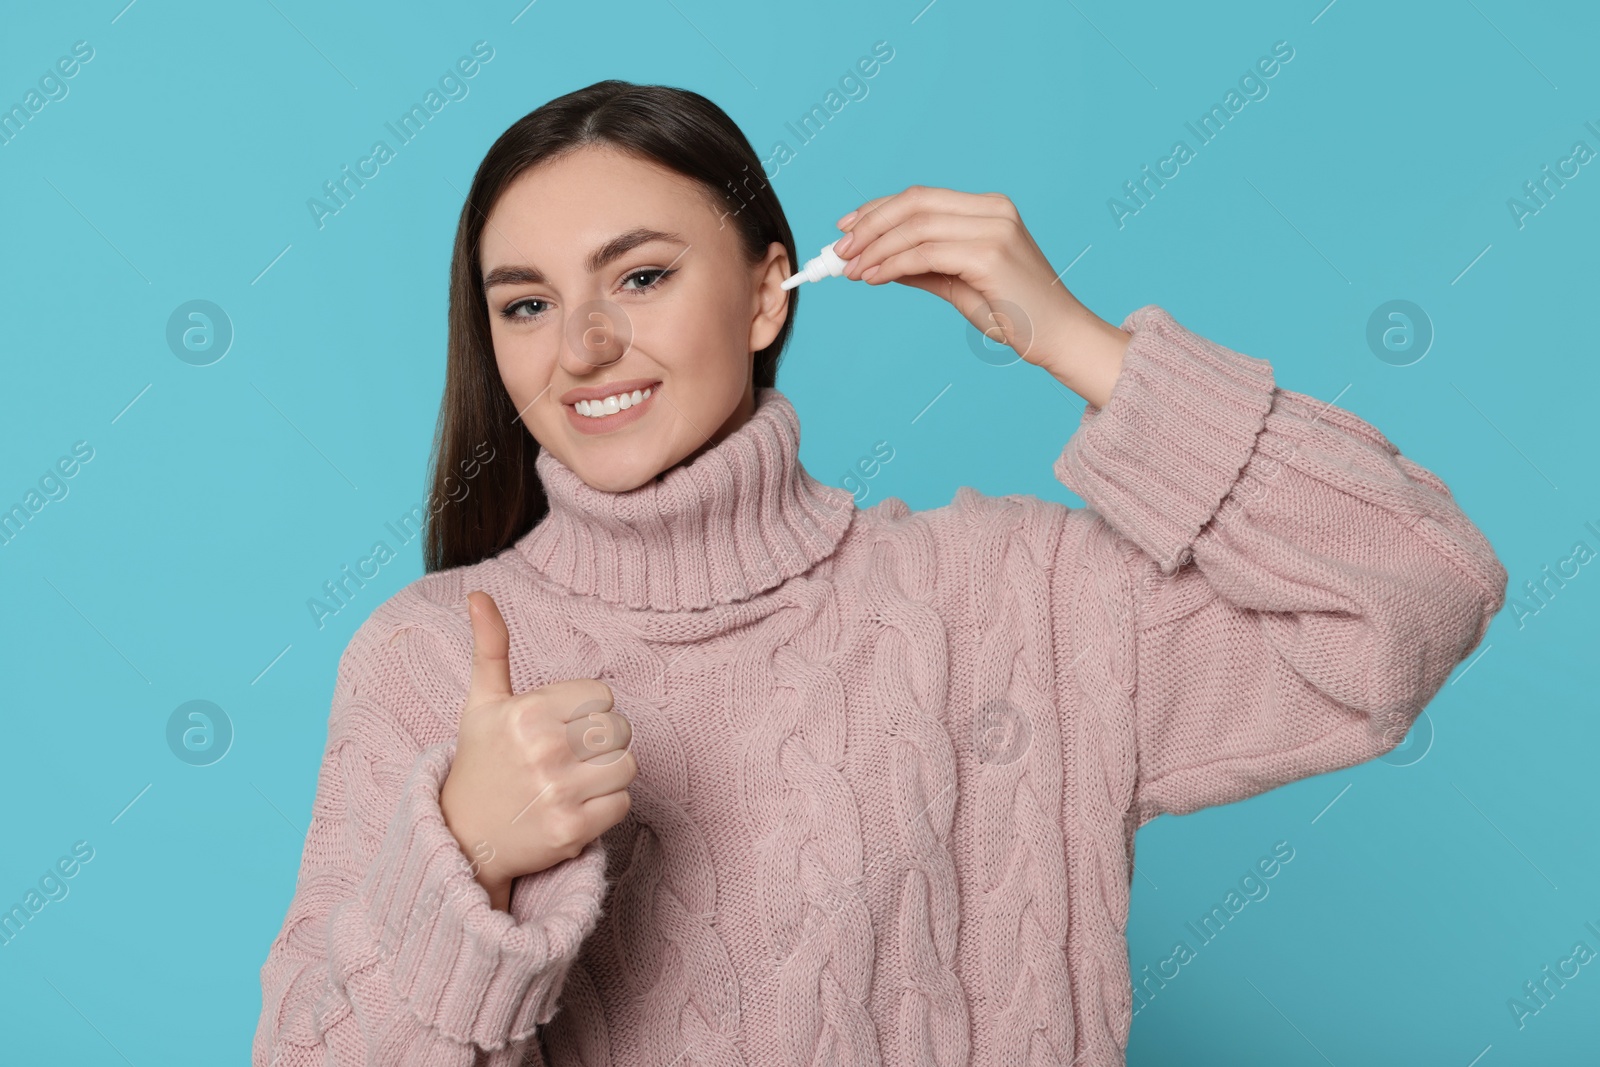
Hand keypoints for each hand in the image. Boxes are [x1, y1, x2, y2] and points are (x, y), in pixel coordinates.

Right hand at [439, 591, 636, 910]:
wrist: (463, 837)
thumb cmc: (480, 761)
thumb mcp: (481, 702)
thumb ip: (489, 646)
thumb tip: (478, 593)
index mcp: (527, 713)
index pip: (603, 696)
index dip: (587, 710)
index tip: (561, 726)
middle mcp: (544, 750)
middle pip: (619, 729)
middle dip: (600, 741)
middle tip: (571, 755)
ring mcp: (558, 792)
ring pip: (626, 766)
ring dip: (608, 774)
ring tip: (576, 779)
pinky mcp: (571, 830)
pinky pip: (622, 804)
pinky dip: (606, 807)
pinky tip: (577, 805)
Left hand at [830, 185, 1131, 406]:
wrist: (1059, 337)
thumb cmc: (1014, 313)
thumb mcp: (958, 283)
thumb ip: (922, 266)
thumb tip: (876, 259)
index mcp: (989, 208)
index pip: (921, 197)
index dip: (878, 209)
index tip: (845, 227)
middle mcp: (993, 210)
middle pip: (914, 203)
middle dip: (870, 225)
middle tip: (839, 250)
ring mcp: (994, 229)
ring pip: (915, 226)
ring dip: (875, 248)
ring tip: (852, 269)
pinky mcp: (989, 255)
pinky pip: (925, 253)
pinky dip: (892, 264)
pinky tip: (874, 278)